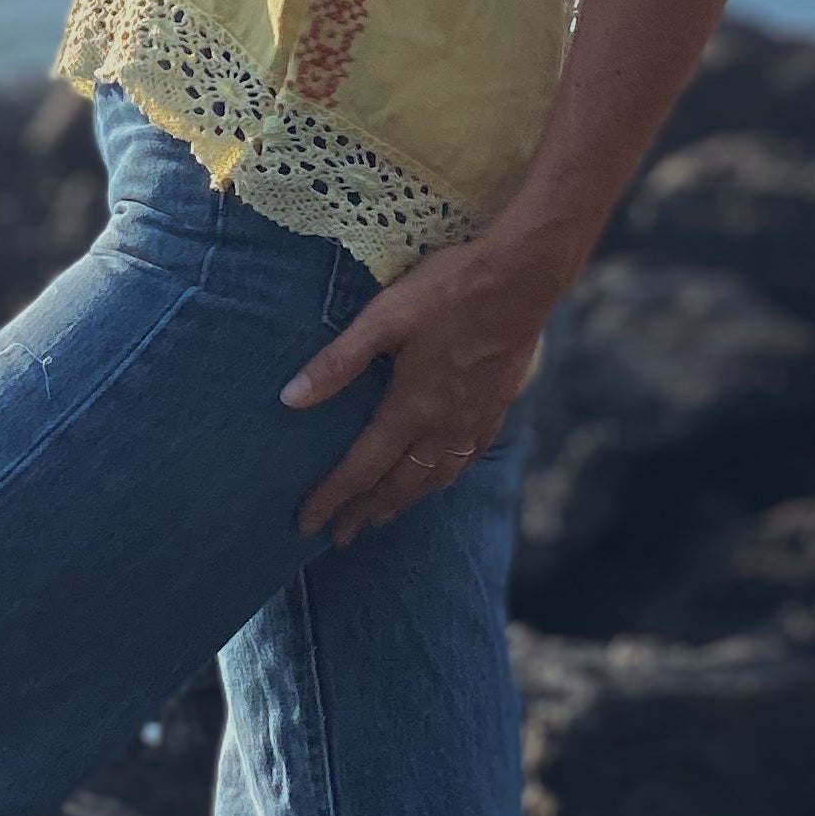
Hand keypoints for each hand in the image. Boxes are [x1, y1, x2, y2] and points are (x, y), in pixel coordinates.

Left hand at [279, 231, 570, 543]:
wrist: (524, 278)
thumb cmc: (450, 291)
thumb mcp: (384, 317)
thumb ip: (338, 362)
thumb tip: (290, 399)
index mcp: (412, 407)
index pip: (363, 467)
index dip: (333, 498)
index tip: (307, 523)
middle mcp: (444, 426)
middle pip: (399, 485)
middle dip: (365, 512)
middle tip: (339, 537)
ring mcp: (474, 421)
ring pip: (434, 479)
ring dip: (402, 503)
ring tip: (380, 517)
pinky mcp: (496, 408)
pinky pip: (463, 462)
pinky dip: (440, 482)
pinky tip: (437, 479)